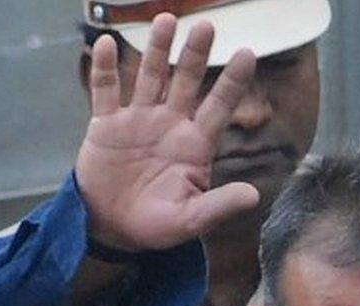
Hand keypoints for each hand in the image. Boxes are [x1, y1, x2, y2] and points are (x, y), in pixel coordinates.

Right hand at [75, 14, 259, 251]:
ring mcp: (138, 122)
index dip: (233, 81)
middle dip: (196, 54)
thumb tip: (253, 195)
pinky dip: (106, 68)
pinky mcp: (106, 126)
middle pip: (187, 82)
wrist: (114, 230)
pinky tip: (108, 43)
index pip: (219, 106)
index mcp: (195, 145)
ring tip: (166, 19)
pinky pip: (106, 91)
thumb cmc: (158, 226)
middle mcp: (170, 126)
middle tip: (207, 24)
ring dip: (156, 50)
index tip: (249, 53)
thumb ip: (220, 206)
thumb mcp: (192, 220)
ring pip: (150, 77)